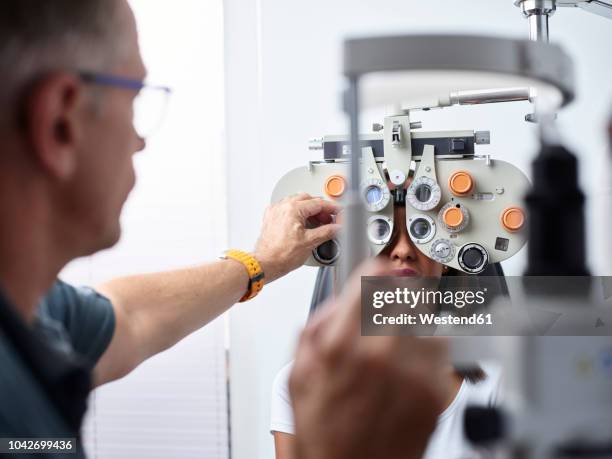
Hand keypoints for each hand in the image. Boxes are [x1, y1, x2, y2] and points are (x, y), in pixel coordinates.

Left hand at [254, 193, 340, 281]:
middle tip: (328, 219)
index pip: (318, 203)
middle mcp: (282, 206)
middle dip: (320, 208)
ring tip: (316, 221)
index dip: (331, 208)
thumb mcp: (310, 242)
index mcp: (293, 209)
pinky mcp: (271, 217)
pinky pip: (286, 208)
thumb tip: (337, 227)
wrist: (266, 263)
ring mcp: (275, 211)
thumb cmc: (282, 255)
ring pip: (296, 201)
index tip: (338, 212)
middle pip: (307, 199)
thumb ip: (327, 232)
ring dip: (308, 208)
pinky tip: (301, 222)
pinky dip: (296, 212)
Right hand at [289, 259, 448, 458]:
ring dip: (412, 324)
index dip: (374, 270)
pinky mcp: (437, 392)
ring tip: (395, 347)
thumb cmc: (324, 432)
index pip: (373, 276)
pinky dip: (428, 350)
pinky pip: (442, 349)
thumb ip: (320, 324)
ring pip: (426, 318)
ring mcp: (413, 374)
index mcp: (341, 345)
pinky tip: (408, 368)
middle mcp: (381, 354)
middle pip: (405, 292)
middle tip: (385, 311)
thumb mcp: (299, 373)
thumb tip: (344, 296)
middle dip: (394, 297)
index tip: (377, 271)